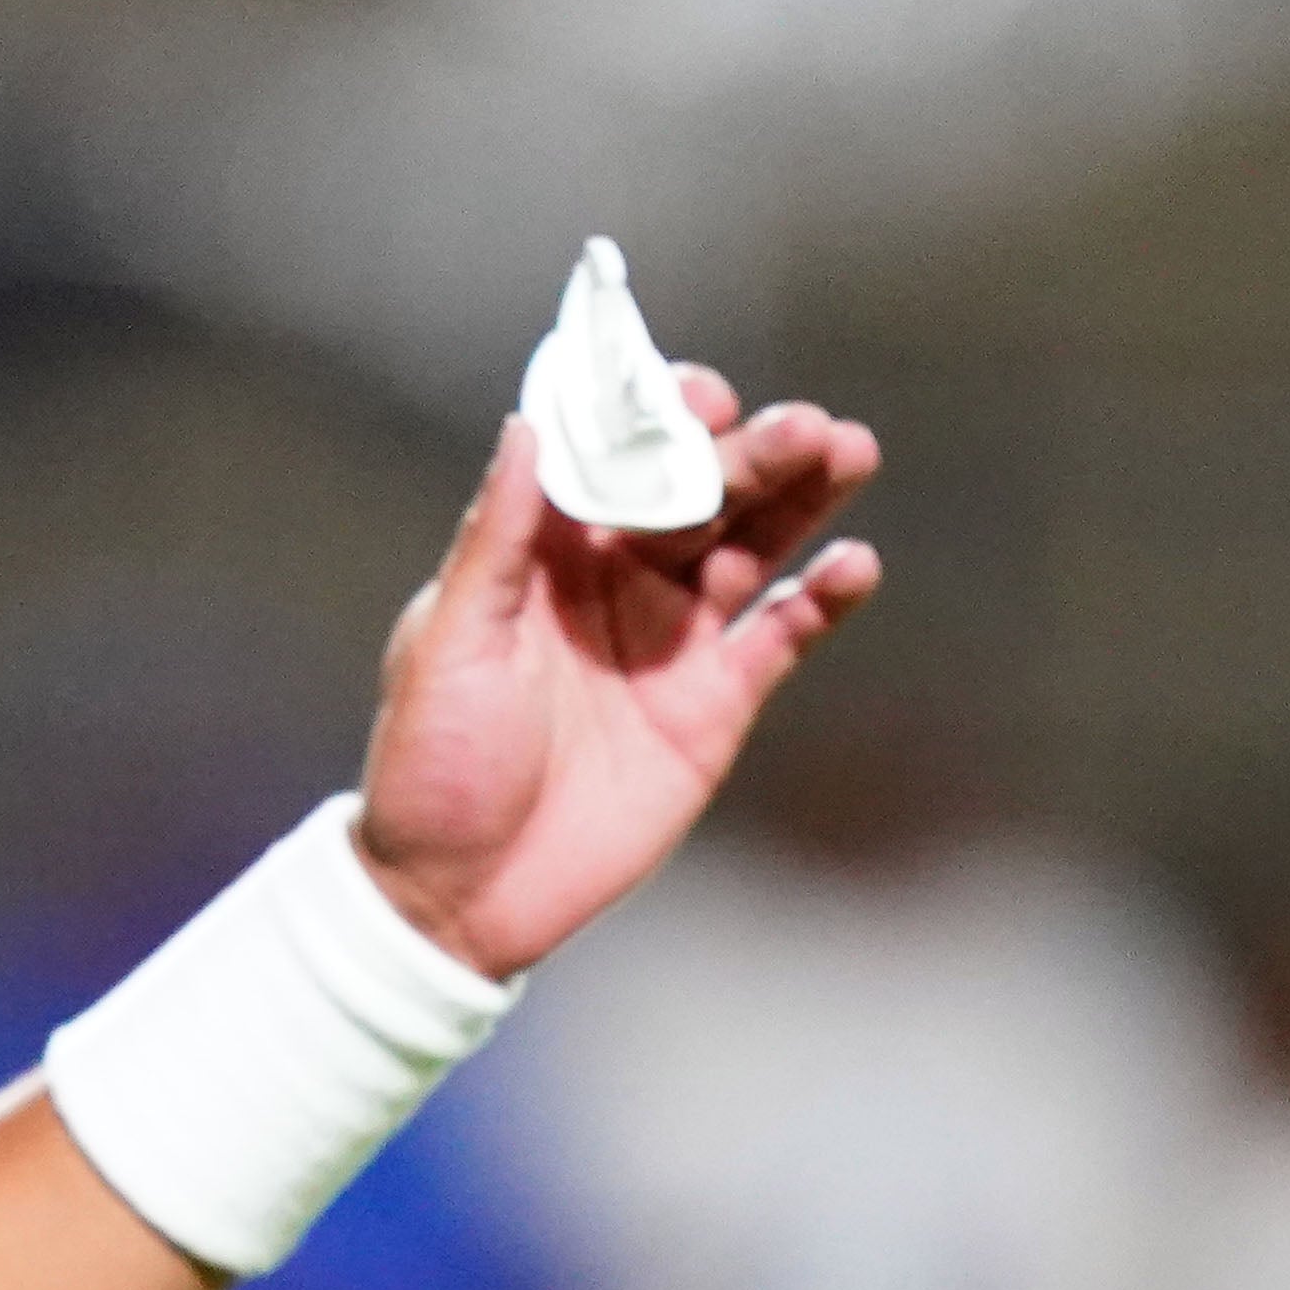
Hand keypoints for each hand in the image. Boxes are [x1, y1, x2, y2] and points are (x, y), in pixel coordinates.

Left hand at [350, 370, 883, 980]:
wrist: (463, 893)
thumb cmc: (434, 764)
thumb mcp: (449, 642)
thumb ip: (497, 538)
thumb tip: (525, 425)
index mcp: (546, 550)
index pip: (615, 457)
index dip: (659, 418)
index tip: (698, 396)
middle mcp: (616, 578)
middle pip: (700, 492)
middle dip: (752, 452)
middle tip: (804, 426)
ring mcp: (672, 638)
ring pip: (752, 546)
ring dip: (802, 499)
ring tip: (849, 450)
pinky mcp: (714, 705)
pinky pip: (780, 636)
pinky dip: (821, 600)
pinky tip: (855, 564)